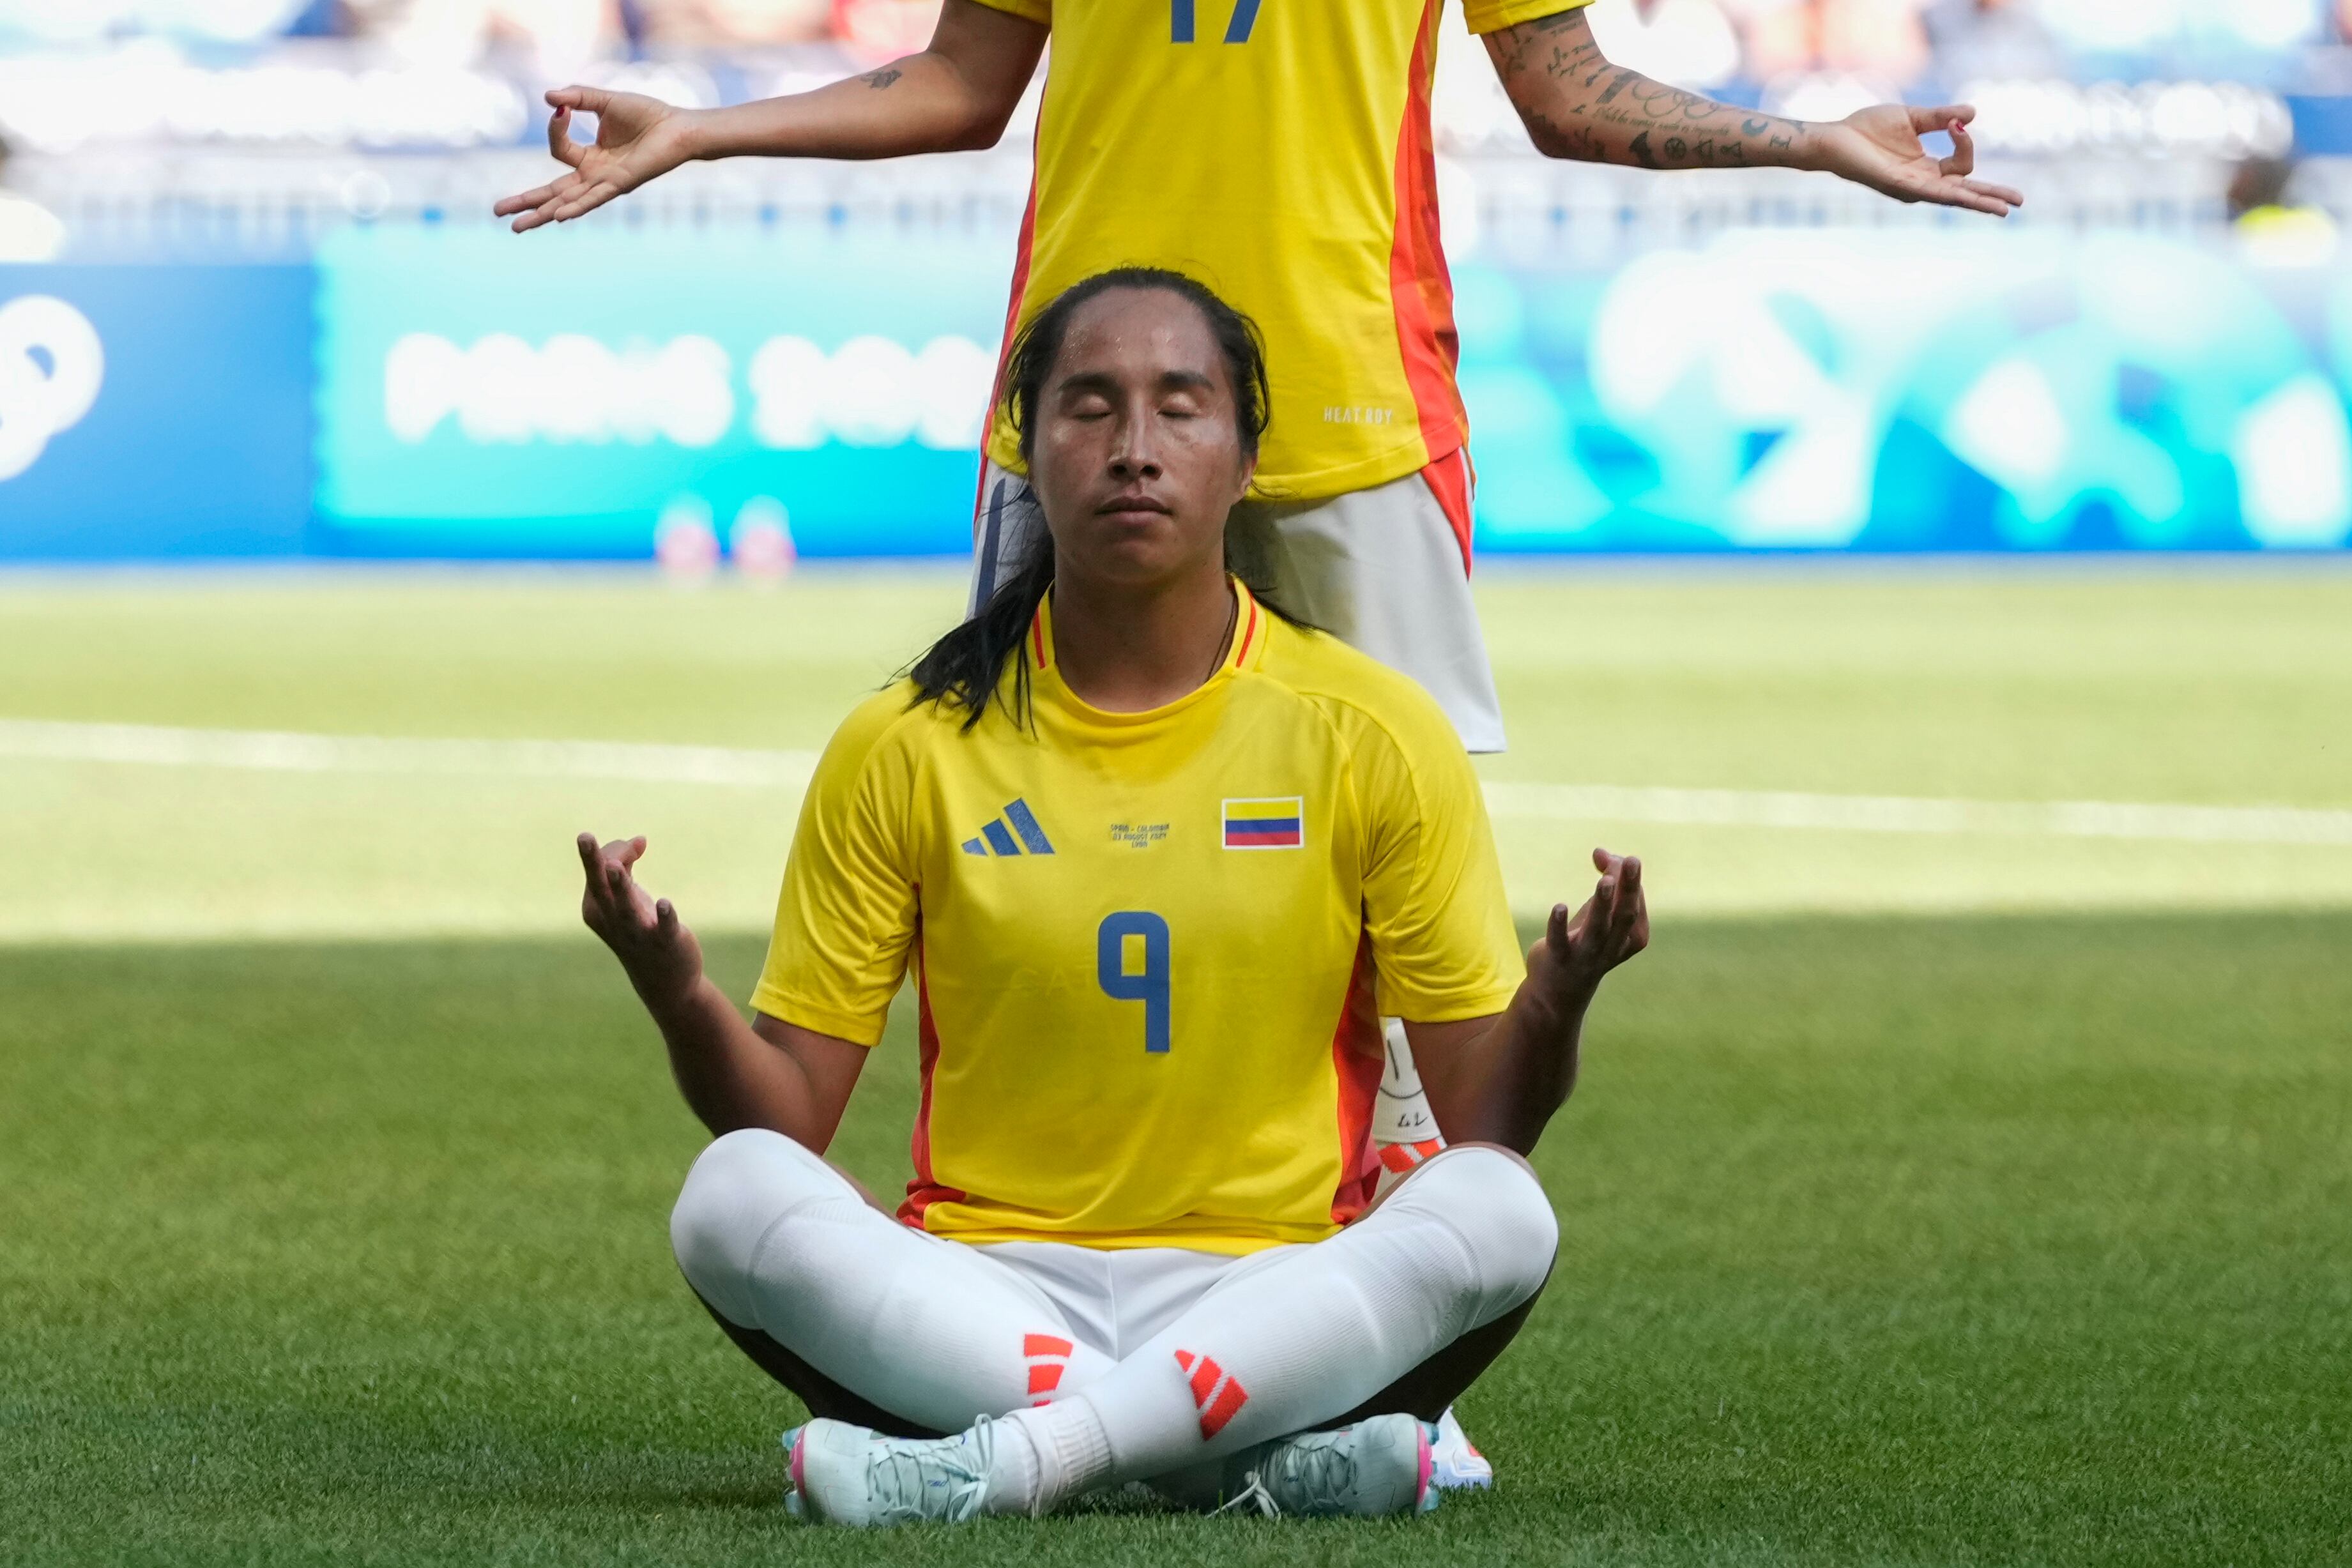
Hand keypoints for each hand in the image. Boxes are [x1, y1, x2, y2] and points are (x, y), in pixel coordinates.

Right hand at [495, 88, 700, 232]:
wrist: (678, 128)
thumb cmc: (647, 116)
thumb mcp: (603, 101)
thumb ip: (577, 98)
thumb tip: (549, 98)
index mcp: (591, 158)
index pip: (559, 150)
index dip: (555, 129)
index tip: (561, 108)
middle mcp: (595, 175)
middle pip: (553, 192)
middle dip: (526, 202)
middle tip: (498, 212)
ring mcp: (606, 183)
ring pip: (567, 201)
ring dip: (541, 214)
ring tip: (516, 227)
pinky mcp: (621, 185)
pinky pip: (594, 198)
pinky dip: (576, 207)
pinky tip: (558, 217)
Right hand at [577, 831, 703, 1006]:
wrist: (663, 980)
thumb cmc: (639, 929)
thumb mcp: (627, 895)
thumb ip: (626, 862)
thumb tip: (640, 840)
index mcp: (596, 908)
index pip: (599, 869)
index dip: (617, 850)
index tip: (637, 848)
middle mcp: (612, 920)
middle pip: (600, 887)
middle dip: (594, 862)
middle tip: (584, 836)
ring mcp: (638, 933)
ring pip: (626, 908)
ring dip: (622, 887)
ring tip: (617, 867)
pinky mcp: (666, 942)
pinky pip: (664, 928)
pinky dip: (664, 916)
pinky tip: (664, 902)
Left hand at [1526, 847, 1649, 1009]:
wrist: (1560, 988)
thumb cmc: (1587, 941)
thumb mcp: (1600, 910)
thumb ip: (1607, 877)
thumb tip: (1600, 851)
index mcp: (1633, 936)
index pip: (1634, 902)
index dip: (1626, 876)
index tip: (1611, 857)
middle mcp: (1614, 946)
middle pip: (1625, 915)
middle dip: (1629, 888)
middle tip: (1632, 860)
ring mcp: (1587, 954)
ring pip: (1598, 928)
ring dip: (1602, 904)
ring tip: (1605, 880)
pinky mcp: (1559, 957)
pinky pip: (1560, 941)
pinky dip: (1559, 924)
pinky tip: (1559, 906)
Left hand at [1805, 104, 2022, 216]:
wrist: (1835, 138)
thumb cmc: (1868, 128)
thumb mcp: (1913, 117)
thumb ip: (1942, 117)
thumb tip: (1972, 114)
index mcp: (1927, 169)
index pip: (1962, 166)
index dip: (1966, 142)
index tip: (1955, 122)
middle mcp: (1922, 184)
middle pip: (1964, 193)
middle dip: (1991, 196)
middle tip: (2018, 203)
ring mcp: (1910, 188)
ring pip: (1951, 197)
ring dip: (1977, 201)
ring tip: (2002, 209)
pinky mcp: (1897, 185)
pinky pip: (1928, 191)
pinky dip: (1948, 193)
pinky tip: (1964, 198)